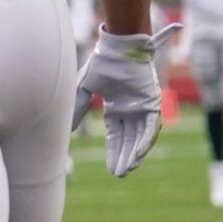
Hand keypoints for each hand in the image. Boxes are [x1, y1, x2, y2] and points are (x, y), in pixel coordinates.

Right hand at [73, 23, 180, 176]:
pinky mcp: (152, 104)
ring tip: (127, 170)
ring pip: (139, 137)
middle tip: (119, 174)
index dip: (112, 151)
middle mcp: (131, 109)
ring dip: (134, 154)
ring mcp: (143, 107)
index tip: (110, 168)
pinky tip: (138, 156)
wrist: (119, 47)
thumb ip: (78, 109)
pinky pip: (150, 128)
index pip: (115, 135)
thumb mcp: (84, 89)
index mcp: (116, 107)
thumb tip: (70, 130)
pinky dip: (144, 142)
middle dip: (122, 157)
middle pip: (127, 139)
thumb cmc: (102, 63)